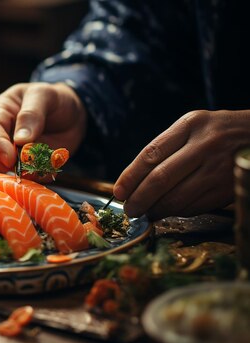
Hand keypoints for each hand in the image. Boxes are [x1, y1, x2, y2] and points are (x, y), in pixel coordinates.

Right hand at [0, 82, 86, 172]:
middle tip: (26, 165)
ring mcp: (14, 151)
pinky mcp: (27, 165)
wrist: (75, 113)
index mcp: (1, 112)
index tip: (10, 158)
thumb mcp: (45, 95)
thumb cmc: (55, 98)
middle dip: (6, 163)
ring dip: (22, 172)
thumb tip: (20, 140)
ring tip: (41, 165)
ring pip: (5, 169)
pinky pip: (27, 177)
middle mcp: (3, 133)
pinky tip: (50, 167)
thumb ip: (32, 114)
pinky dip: (38, 176)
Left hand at [114, 110, 249, 218]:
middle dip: (139, 199)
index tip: (119, 191)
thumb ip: (167, 147)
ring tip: (145, 213)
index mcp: (191, 125)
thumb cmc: (220, 133)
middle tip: (130, 210)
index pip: (151, 154)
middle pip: (160, 179)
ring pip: (176, 198)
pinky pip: (194, 206)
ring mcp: (218, 168)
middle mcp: (204, 145)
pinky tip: (167, 212)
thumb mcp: (195, 126)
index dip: (130, 177)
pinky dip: (176, 212)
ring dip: (156, 210)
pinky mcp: (228, 188)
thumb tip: (134, 181)